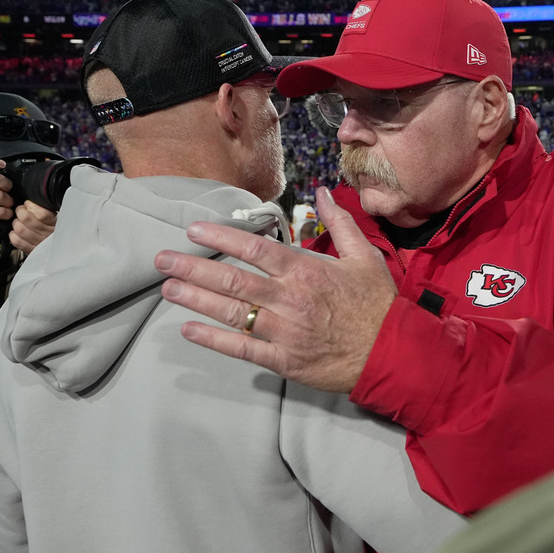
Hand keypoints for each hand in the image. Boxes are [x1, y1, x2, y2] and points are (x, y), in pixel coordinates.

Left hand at [9, 200, 56, 253]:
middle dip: (20, 211)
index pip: (41, 214)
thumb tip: (34, 202)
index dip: (31, 205)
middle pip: (26, 218)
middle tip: (22, 210)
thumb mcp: (60, 217)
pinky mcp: (32, 251)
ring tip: (19, 221)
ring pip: (20, 229)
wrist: (64, 247)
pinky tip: (17, 232)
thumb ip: (50, 210)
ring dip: (16, 222)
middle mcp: (48, 235)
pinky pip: (17, 241)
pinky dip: (13, 235)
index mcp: (56, 224)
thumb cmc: (60, 229)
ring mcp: (40, 244)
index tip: (29, 204)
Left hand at [155, 187, 397, 392]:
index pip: (254, 249)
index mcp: (305, 271)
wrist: (392, 353)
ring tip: (168, 288)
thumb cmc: (378, 304)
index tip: (193, 230)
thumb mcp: (364, 257)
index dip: (220, 238)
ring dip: (196, 299)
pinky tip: (189, 329)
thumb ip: (340, 223)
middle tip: (161, 259)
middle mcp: (288, 299)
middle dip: (193, 268)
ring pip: (231, 313)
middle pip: (232, 280)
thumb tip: (323, 192)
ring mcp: (283, 332)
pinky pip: (242, 348)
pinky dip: (213, 339)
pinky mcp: (283, 360)